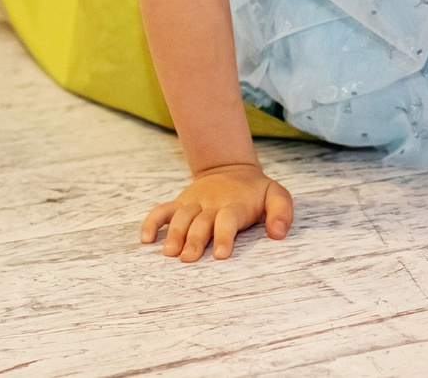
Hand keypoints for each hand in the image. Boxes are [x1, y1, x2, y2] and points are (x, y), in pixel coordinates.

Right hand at [138, 163, 292, 261]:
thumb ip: (282, 212)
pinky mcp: (180, 204)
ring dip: (174, 234)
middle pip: (200, 222)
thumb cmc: (256, 192)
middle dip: (195, 240)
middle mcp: (211, 204)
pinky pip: (162, 211)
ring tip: (169, 253)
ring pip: (181, 218)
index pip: (227, 220)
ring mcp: (193, 203)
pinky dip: (151, 223)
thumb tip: (278, 233)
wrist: (231, 168)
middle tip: (189, 259)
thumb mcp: (276, 195)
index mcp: (234, 205)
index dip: (224, 236)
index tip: (221, 255)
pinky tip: (145, 239)